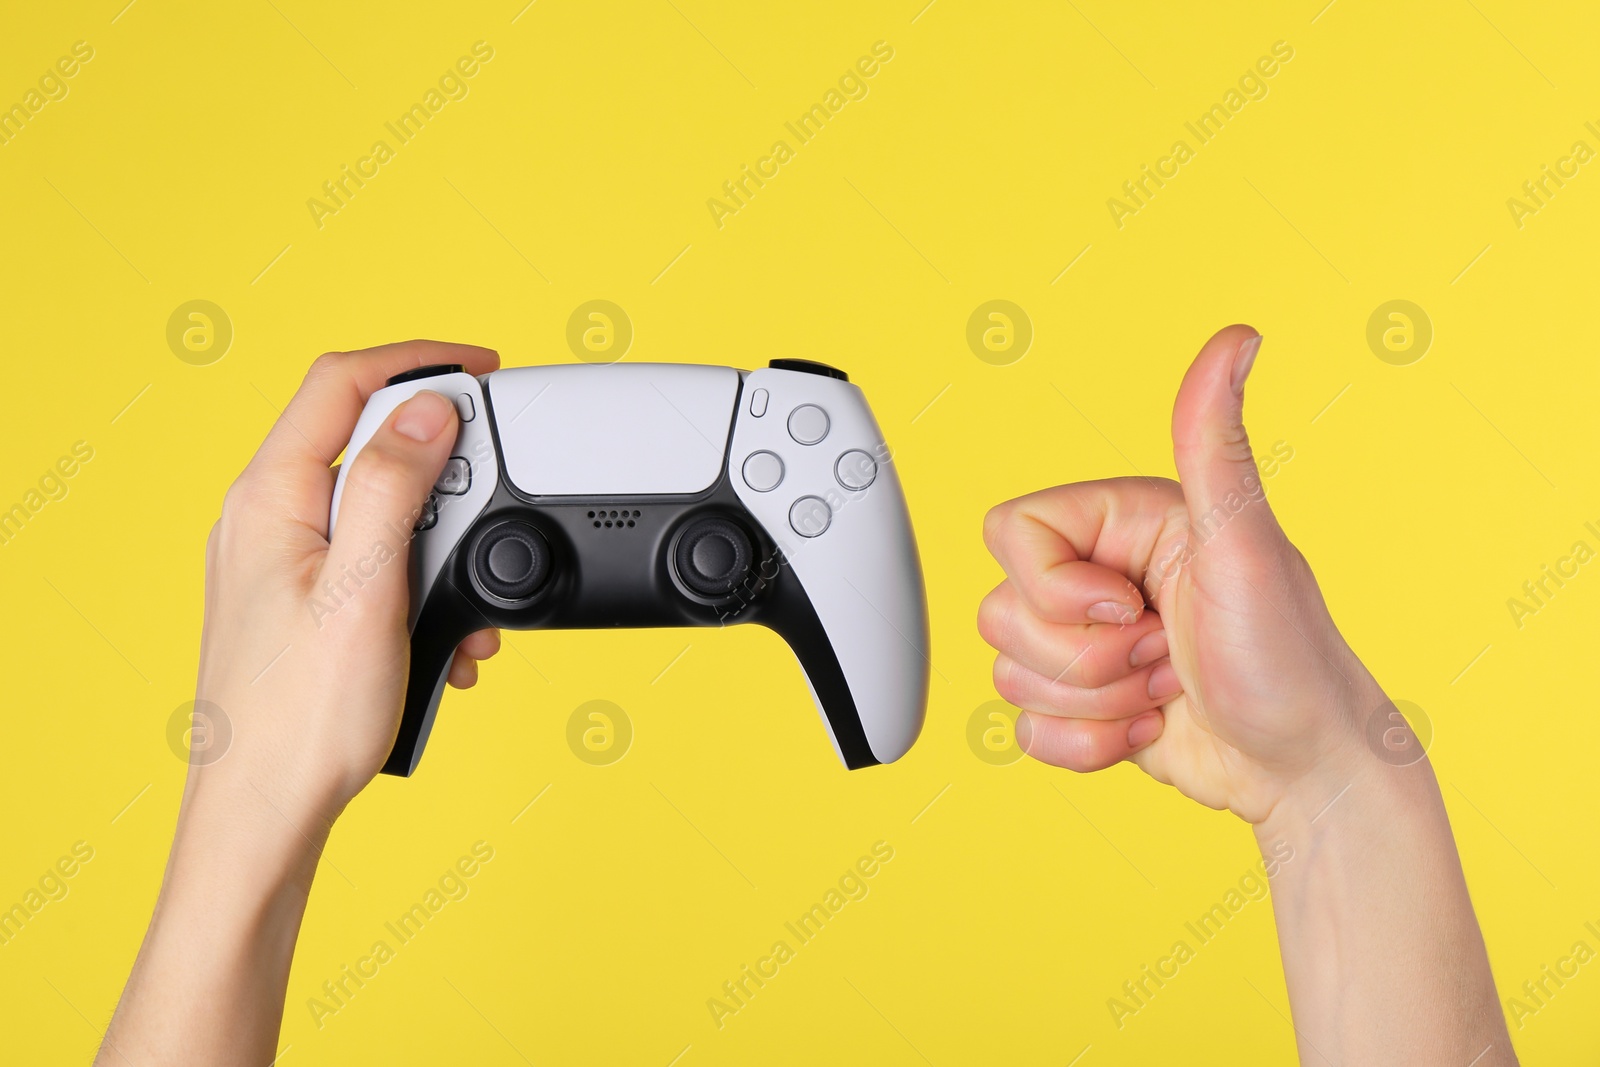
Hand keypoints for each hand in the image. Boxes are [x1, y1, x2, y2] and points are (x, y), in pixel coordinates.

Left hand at [191, 341, 504, 827]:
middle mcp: (267, 520)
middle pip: (368, 444)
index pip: (341, 383)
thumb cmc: (301, 721)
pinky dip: (423, 587)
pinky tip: (445, 641)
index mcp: (270, 499)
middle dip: (445, 476)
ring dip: (442, 547)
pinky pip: (375, 563)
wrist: (266, 818)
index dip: (416, 360)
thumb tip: (427, 412)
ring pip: (382, 512)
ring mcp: (282, 563)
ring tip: (468, 609)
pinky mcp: (303, 603)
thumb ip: (396, 489)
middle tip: (491, 511)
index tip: (481, 370)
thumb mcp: (367, 590)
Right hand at [979, 325, 1382, 822]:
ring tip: (1164, 690)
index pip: (1011, 532)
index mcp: (1123, 521)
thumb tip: (1238, 336)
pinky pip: (1024, 727)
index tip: (1132, 607)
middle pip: (1001, 610)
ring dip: (1093, 704)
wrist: (1307, 771)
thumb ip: (1215, 443)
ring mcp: (1087, 643)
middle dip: (1086, 659)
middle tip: (1163, 653)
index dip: (1057, 587)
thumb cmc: (1290, 660)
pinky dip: (1085, 745)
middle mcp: (1098, 575)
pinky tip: (1148, 729)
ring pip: (1009, 671)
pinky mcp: (1082, 703)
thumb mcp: (1247, 545)